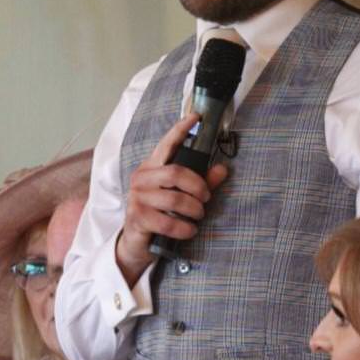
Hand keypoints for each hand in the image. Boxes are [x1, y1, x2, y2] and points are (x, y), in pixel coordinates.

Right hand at [115, 113, 229, 281]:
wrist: (137, 242)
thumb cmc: (161, 214)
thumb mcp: (182, 196)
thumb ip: (202, 182)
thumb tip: (223, 169)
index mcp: (151, 167)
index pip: (166, 144)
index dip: (180, 130)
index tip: (195, 117)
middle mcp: (141, 178)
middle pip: (176, 173)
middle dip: (198, 186)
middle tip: (206, 198)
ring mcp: (137, 198)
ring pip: (174, 199)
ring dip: (193, 210)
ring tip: (198, 216)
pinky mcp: (138, 218)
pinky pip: (168, 222)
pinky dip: (184, 228)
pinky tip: (189, 230)